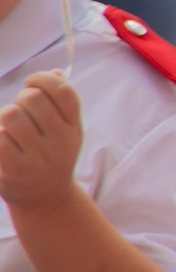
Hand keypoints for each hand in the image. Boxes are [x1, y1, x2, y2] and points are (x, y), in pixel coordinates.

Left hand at [0, 72, 83, 213]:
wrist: (46, 199)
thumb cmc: (51, 156)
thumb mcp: (65, 132)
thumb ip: (60, 103)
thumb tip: (53, 72)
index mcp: (73, 128)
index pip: (62, 91)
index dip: (43, 79)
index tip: (32, 83)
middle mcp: (60, 142)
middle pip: (32, 99)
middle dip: (20, 99)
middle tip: (21, 112)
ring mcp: (38, 157)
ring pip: (10, 114)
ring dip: (5, 117)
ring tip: (10, 129)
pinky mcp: (14, 169)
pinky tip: (4, 143)